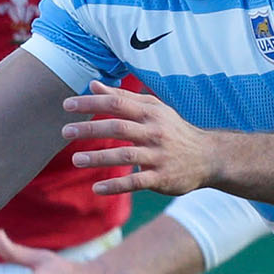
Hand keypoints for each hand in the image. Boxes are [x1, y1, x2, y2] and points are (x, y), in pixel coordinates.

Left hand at [61, 81, 217, 196]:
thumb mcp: (152, 109)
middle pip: (119, 127)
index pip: (117, 104)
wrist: (209, 157)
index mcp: (150, 113)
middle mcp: (155, 132)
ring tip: (75, 159)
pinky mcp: (162, 178)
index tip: (66, 106)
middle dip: (90, 129)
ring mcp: (159, 156)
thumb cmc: (172, 129)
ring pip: (126, 155)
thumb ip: (122, 97)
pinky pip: (137, 182)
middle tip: (64, 132)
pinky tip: (96, 188)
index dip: (91, 103)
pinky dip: (116, 186)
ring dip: (99, 158)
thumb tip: (92, 85)